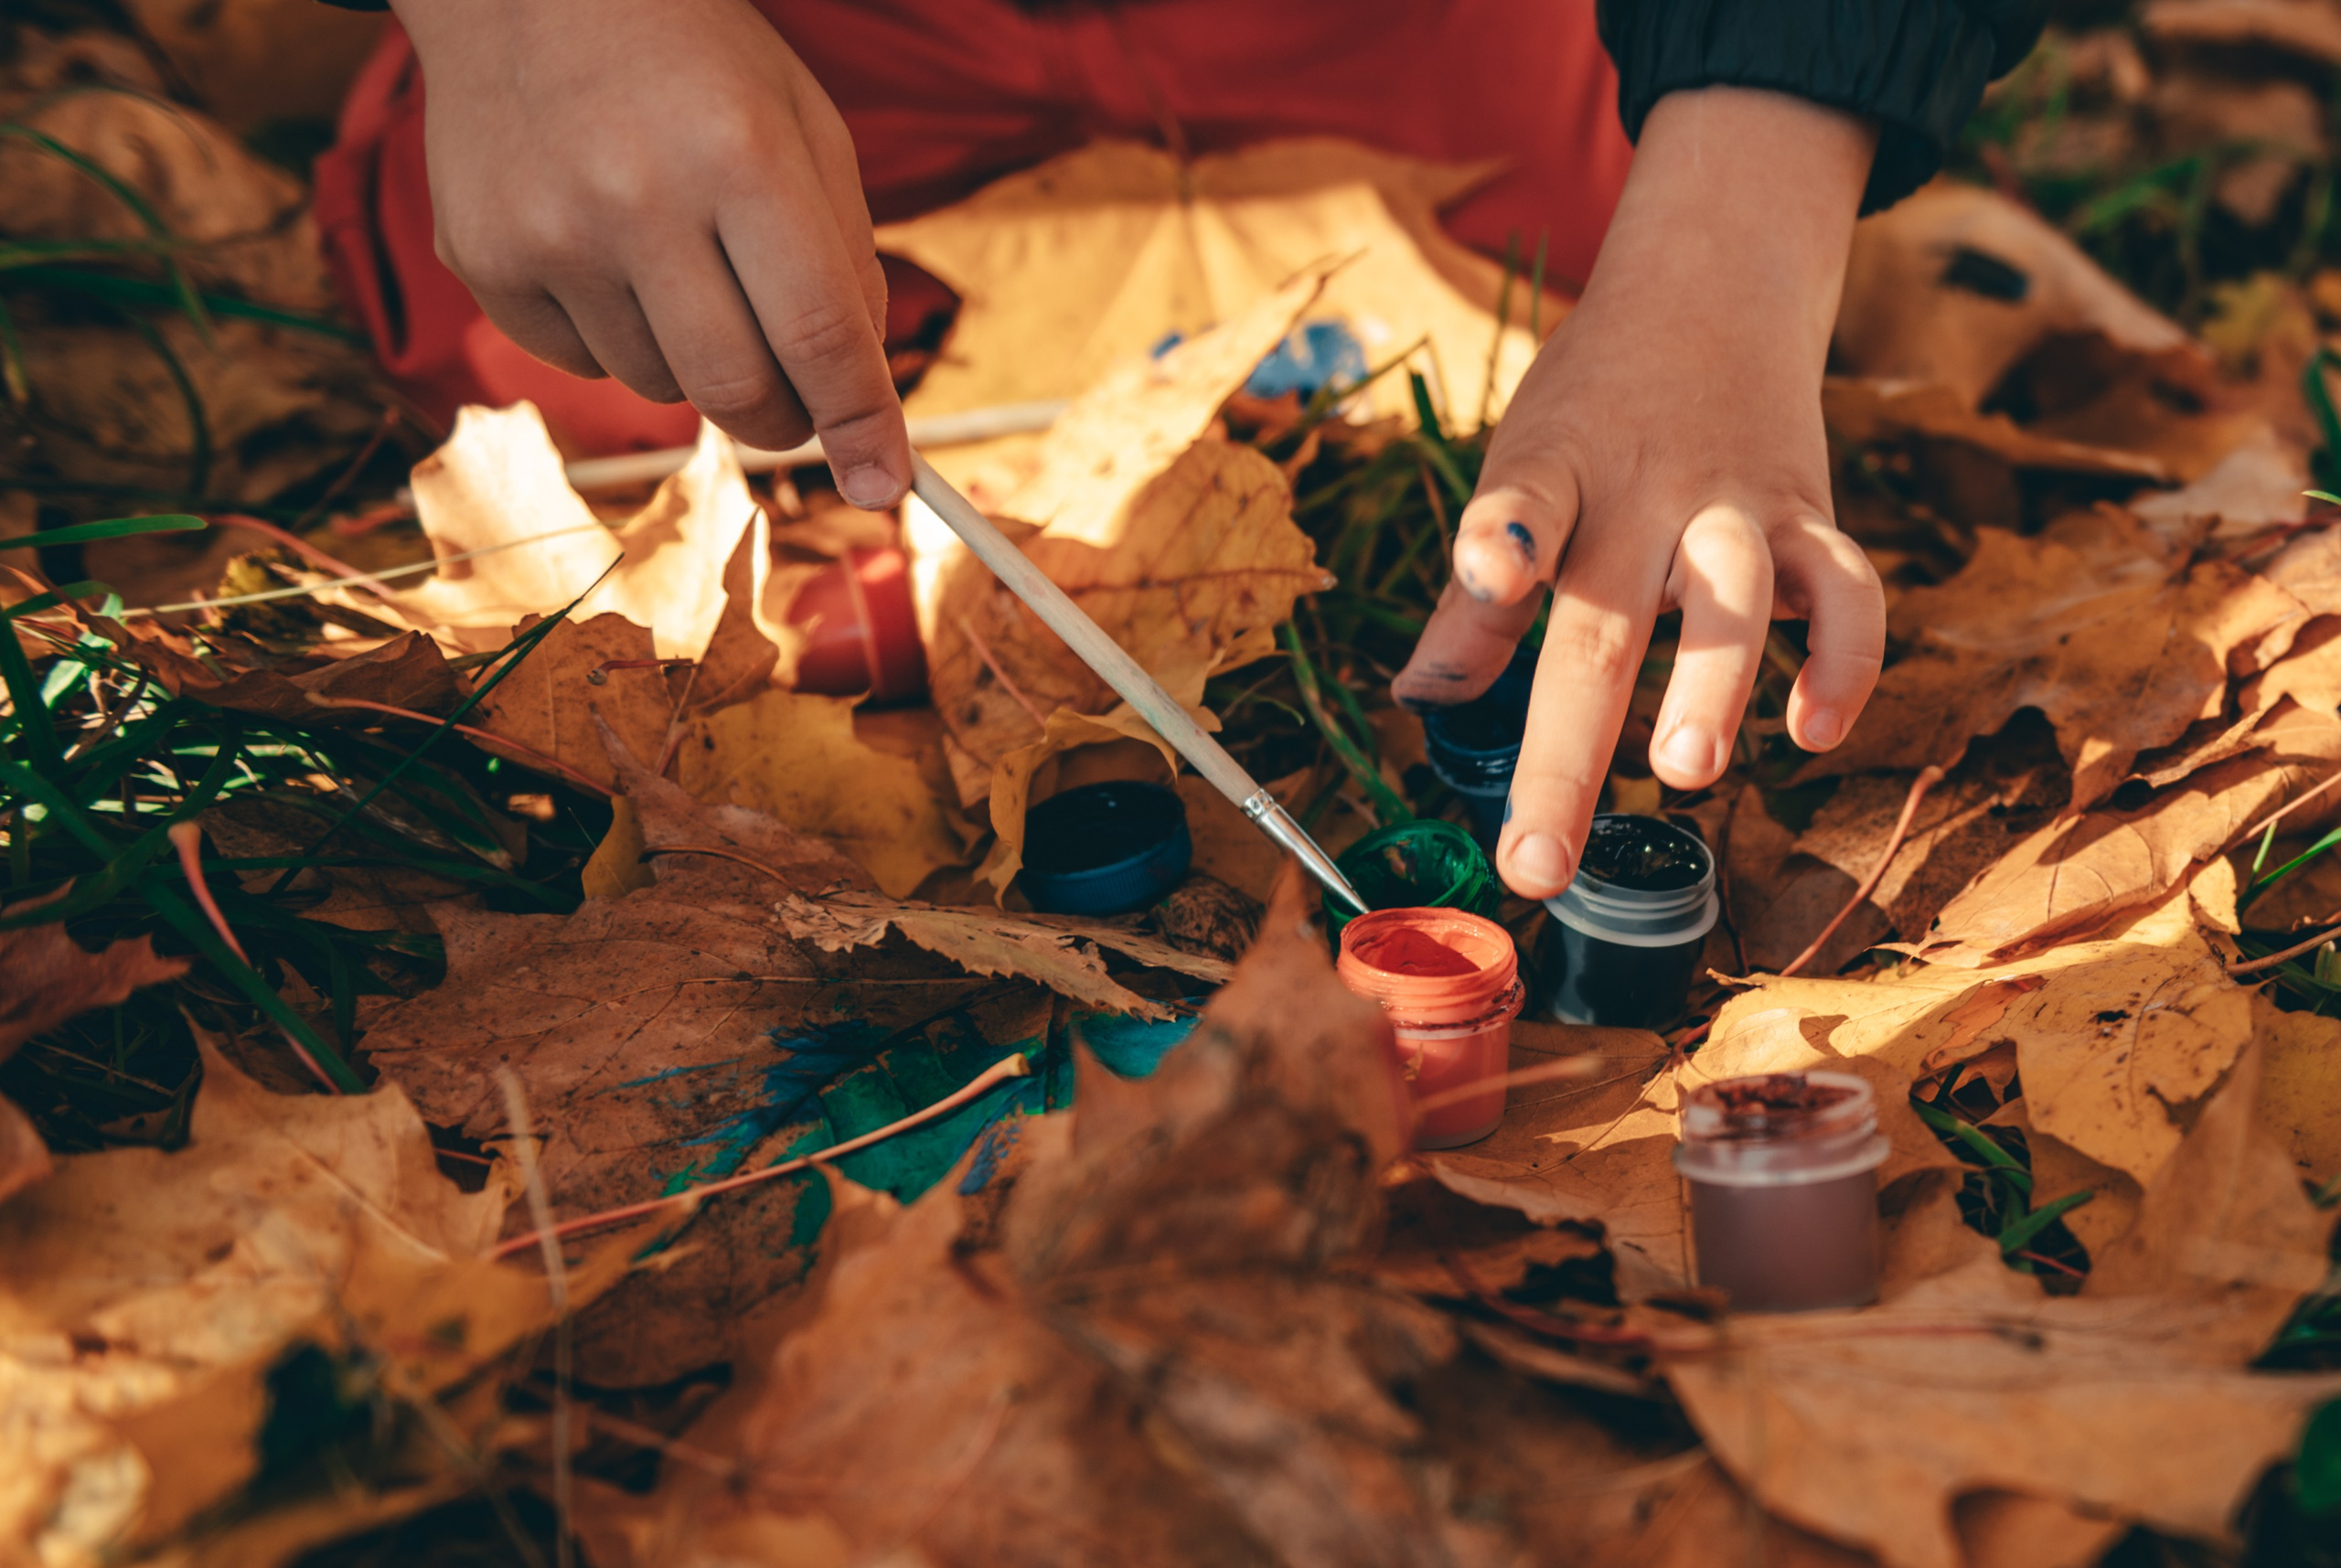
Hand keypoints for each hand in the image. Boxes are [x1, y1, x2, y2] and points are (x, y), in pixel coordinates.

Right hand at [390, 0, 908, 505]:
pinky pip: (584, 367)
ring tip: (680, 262)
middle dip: (785, 417)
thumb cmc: (695, 65)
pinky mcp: (483, 262)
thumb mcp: (803, 129)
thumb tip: (862, 400)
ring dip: (696, 362)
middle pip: (737, 390)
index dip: (862, 425)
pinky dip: (619, 337)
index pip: (818, 334)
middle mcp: (636, 198)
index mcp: (741, 154)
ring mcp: (547, 234)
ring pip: (661, 388)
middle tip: (796, 396)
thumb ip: (846, 263)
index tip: (886, 484)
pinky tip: (608, 250)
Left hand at [1393, 87, 1886, 899]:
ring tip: (1687, 771)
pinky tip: (1816, 731)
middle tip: (1537, 860)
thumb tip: (1418, 698)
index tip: (1487, 573)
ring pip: (1738, 594)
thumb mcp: (1522, 469)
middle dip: (1568, 754)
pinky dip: (1844, 661)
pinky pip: (1849, 591)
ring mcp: (1735, 505)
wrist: (1715, 285)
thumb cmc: (1594, 409)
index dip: (1500, 538)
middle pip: (1605, 623)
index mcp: (1555, 472)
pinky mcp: (1812, 516)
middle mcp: (1645, 493)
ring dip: (1715, 685)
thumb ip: (1480, 599)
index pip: (1522, 500)